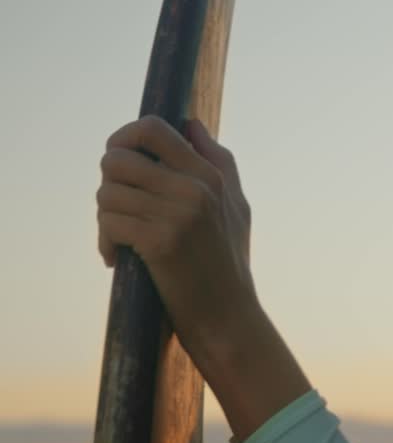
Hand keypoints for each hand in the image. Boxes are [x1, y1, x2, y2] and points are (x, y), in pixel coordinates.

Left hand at [96, 115, 256, 357]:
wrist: (228, 317)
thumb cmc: (229, 264)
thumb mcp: (236, 207)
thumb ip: (218, 163)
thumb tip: (191, 125)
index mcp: (212, 175)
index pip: (153, 129)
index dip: (124, 137)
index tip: (122, 157)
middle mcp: (195, 188)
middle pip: (117, 158)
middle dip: (109, 182)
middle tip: (121, 205)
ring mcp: (177, 215)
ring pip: (107, 192)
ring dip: (106, 216)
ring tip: (121, 235)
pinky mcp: (159, 243)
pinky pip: (108, 222)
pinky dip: (105, 241)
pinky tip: (116, 257)